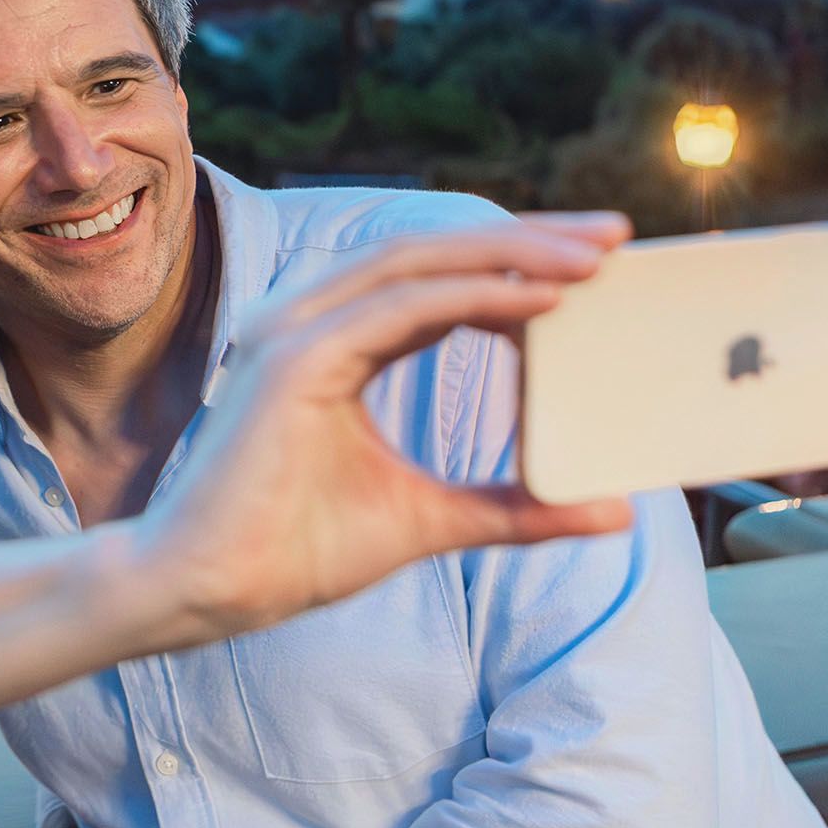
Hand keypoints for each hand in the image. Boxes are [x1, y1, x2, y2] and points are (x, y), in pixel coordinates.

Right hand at [142, 214, 636, 640]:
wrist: (210, 591)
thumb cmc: (294, 551)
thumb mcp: (431, 518)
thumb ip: (514, 506)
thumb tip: (612, 509)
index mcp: (331, 343)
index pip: (436, 281)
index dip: (516, 264)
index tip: (599, 267)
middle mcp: (308, 320)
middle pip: (432, 251)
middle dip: (529, 238)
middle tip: (617, 236)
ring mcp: (295, 331)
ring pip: (417, 261)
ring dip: (511, 254)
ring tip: (595, 258)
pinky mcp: (294, 358)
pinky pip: (399, 307)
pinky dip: (474, 295)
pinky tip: (540, 299)